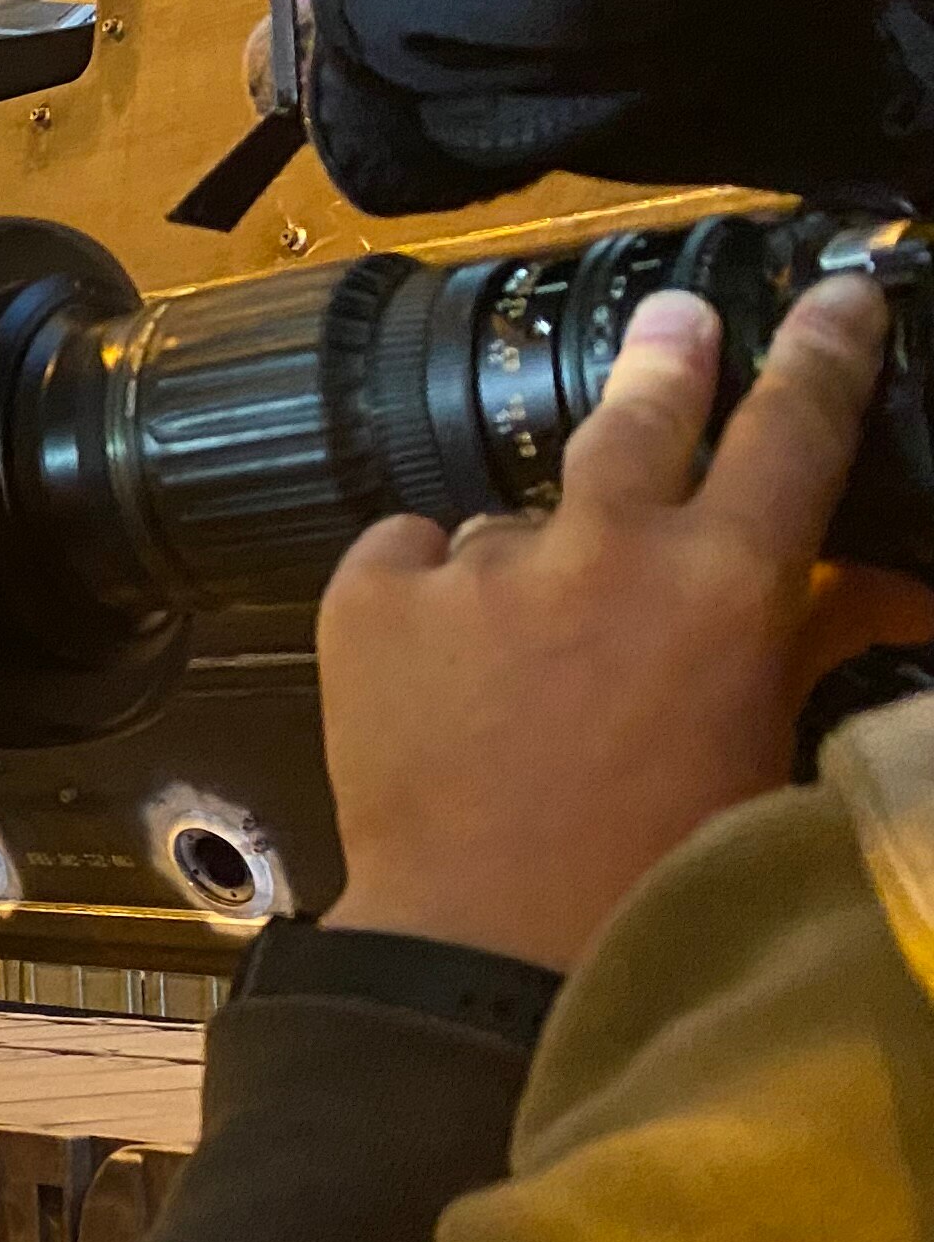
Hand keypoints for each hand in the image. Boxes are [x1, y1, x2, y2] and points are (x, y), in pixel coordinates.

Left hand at [315, 277, 908, 972]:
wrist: (489, 943)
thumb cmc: (657, 867)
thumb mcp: (760, 743)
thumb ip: (804, 637)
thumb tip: (875, 573)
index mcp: (725, 579)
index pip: (794, 427)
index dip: (822, 352)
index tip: (835, 299)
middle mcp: (601, 546)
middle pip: (640, 414)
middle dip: (668, 358)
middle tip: (677, 320)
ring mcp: (476, 566)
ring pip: (509, 524)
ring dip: (521, 569)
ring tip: (515, 671)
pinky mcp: (367, 596)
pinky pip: (407, 553)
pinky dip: (424, 592)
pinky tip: (436, 667)